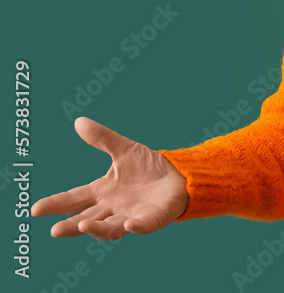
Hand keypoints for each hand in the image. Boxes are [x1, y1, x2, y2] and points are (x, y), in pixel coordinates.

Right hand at [31, 117, 189, 239]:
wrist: (179, 175)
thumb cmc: (149, 168)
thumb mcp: (125, 150)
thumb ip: (102, 139)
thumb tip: (79, 121)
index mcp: (103, 192)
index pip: (75, 199)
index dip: (56, 204)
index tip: (36, 209)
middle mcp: (113, 208)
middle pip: (88, 220)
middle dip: (72, 226)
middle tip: (54, 230)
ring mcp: (132, 215)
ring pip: (111, 228)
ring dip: (97, 229)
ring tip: (83, 226)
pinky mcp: (153, 218)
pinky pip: (143, 226)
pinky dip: (136, 227)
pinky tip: (129, 225)